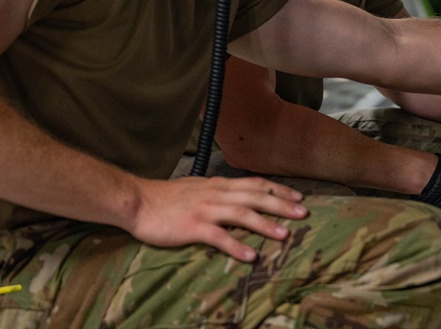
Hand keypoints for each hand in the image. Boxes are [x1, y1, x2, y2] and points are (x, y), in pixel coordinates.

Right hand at [128, 176, 307, 262]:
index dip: (278, 190)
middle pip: (255, 197)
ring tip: (285, 235)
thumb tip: (236, 197)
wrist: (137, 201)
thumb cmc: (165, 197)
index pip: (254, 184)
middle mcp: (216, 194)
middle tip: (303, 214)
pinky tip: (250, 256)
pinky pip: (219, 237)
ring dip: (265, 225)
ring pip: (242, 214)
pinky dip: (236, 246)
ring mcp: (205, 210)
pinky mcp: (192, 226)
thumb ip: (217, 192)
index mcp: (218, 185)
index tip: (298, 197)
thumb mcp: (196, 188)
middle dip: (281, 205)